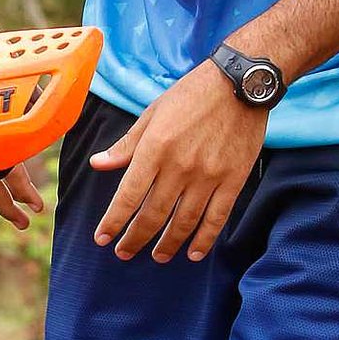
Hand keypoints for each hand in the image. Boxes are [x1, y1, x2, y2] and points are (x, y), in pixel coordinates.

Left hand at [91, 65, 263, 262]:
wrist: (240, 83)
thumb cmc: (191, 95)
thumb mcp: (152, 113)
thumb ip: (126, 145)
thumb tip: (97, 164)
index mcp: (155, 149)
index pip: (128, 196)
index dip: (113, 221)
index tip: (102, 238)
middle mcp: (179, 166)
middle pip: (153, 215)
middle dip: (135, 239)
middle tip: (123, 253)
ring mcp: (208, 175)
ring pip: (184, 222)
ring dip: (168, 244)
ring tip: (157, 256)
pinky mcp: (233, 179)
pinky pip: (217, 218)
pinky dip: (204, 239)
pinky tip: (193, 253)